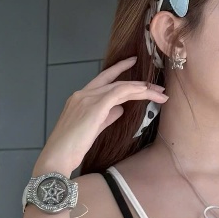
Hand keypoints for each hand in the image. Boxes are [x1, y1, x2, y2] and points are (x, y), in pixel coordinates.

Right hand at [39, 58, 167, 174]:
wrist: (58, 154)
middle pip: (115, 82)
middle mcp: (83, 94)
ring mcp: (87, 99)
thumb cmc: (72, 146)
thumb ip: (107, 116)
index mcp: (81, 97)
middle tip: (158, 86)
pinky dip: (132, 91)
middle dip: (139, 83)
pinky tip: (145, 91)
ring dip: (142, 89)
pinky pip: (117, 94)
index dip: (118, 70)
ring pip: (120, 87)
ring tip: (160, 93)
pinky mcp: (94, 107)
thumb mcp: (93, 128)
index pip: (103, 79)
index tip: (133, 63)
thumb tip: (120, 109)